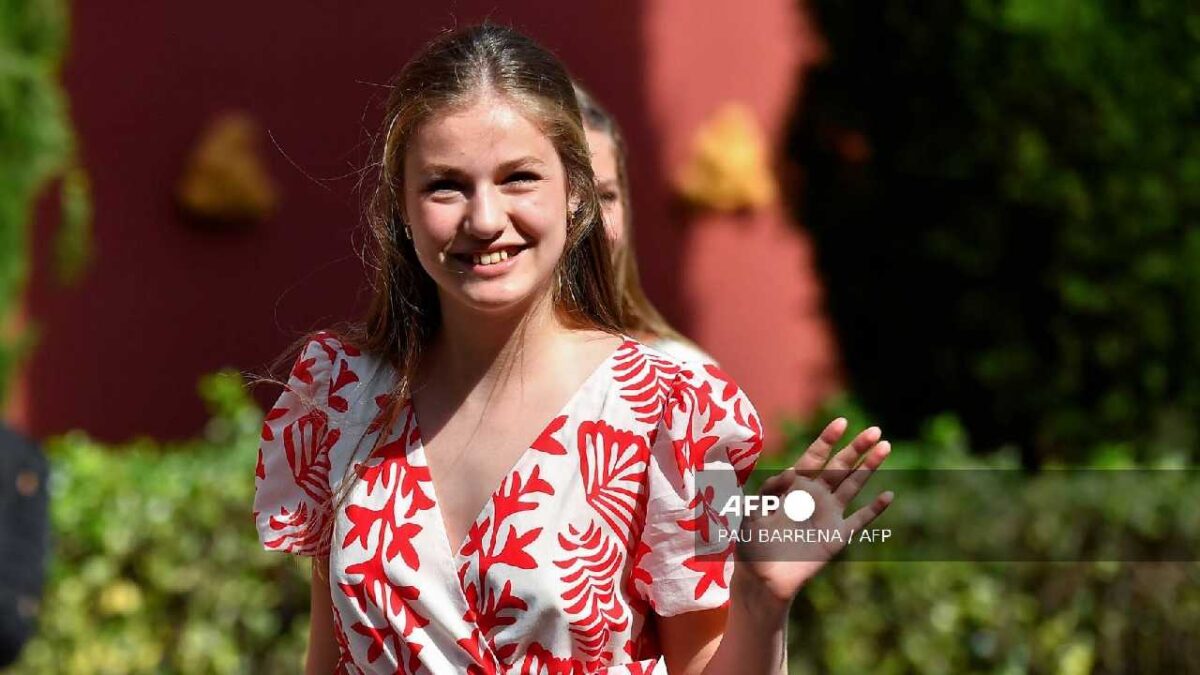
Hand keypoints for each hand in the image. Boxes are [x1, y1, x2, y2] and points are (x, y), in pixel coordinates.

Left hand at [733, 419, 893, 608]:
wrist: (762, 578)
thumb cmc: (752, 543)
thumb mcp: (752, 512)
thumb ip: (769, 490)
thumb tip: (791, 472)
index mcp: (794, 486)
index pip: (814, 456)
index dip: (827, 439)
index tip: (841, 422)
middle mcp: (815, 496)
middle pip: (840, 466)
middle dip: (857, 448)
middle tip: (875, 430)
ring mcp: (828, 515)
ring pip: (853, 485)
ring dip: (869, 467)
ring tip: (885, 448)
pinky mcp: (837, 537)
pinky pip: (860, 520)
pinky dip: (874, 509)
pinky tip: (888, 495)